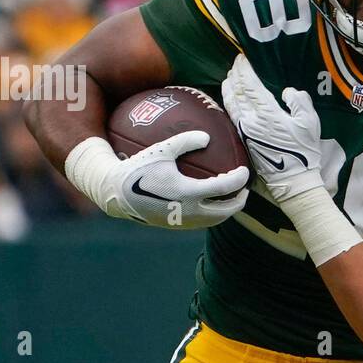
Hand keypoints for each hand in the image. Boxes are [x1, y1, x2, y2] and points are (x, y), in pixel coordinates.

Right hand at [69, 131, 249, 228]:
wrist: (117, 195)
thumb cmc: (139, 168)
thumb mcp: (161, 150)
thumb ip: (185, 141)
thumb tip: (207, 136)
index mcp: (188, 192)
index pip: (224, 188)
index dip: (239, 179)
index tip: (245, 170)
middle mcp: (189, 211)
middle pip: (226, 211)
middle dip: (239, 201)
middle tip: (245, 189)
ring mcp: (183, 221)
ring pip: (214, 220)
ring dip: (226, 210)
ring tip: (231, 198)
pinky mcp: (176, 226)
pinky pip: (201, 222)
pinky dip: (211, 213)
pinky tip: (210, 202)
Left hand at [221, 54, 323, 201]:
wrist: (292, 179)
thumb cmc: (304, 151)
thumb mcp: (310, 123)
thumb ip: (299, 101)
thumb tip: (287, 91)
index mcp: (268, 113)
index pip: (249, 85)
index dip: (244, 70)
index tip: (242, 59)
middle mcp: (251, 120)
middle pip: (237, 91)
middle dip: (235, 75)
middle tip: (236, 64)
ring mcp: (245, 130)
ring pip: (230, 102)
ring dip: (228, 87)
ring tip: (229, 77)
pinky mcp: (243, 138)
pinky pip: (231, 114)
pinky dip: (228, 101)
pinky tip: (230, 97)